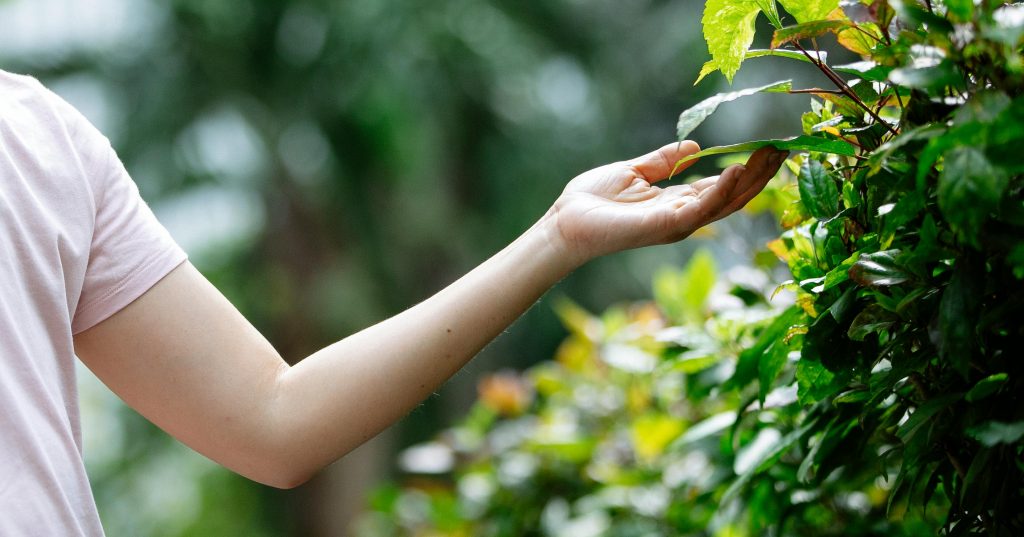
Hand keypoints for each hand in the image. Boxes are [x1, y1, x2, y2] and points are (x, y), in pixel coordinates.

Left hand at [545, 141, 787, 263]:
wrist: (565, 221)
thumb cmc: (592, 200)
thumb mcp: (633, 171)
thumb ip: (663, 161)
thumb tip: (693, 148)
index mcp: (676, 203)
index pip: (721, 187)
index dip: (746, 169)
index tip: (769, 148)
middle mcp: (682, 217)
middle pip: (732, 197)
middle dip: (759, 175)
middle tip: (783, 150)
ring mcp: (676, 224)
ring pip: (724, 204)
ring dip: (750, 180)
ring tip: (770, 156)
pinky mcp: (665, 226)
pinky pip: (700, 208)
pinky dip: (719, 190)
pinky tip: (735, 170)